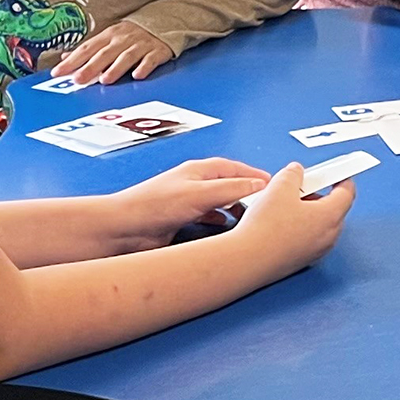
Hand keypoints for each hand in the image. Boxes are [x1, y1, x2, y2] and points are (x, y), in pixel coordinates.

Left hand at [53, 21, 176, 84]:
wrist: (166, 20)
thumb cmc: (133, 33)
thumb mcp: (110, 37)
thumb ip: (90, 48)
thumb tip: (66, 57)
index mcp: (109, 35)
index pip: (87, 48)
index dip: (72, 60)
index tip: (58, 72)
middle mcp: (123, 39)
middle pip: (104, 54)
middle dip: (90, 67)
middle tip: (78, 80)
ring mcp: (141, 44)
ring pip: (126, 57)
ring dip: (116, 68)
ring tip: (105, 80)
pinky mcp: (158, 50)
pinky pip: (151, 59)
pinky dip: (144, 67)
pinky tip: (138, 75)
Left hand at [111, 157, 272, 249]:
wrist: (123, 230)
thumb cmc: (152, 205)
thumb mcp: (199, 194)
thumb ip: (230, 189)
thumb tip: (259, 185)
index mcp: (199, 171)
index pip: (235, 168)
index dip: (256, 176)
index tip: (275, 185)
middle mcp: (194, 184)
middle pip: (230, 185)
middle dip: (249, 193)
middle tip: (268, 203)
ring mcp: (188, 203)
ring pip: (221, 203)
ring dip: (235, 210)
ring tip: (251, 218)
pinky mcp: (182, 221)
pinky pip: (209, 219)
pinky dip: (221, 222)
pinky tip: (225, 229)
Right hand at [230, 163, 354, 272]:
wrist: (247, 260)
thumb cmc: (266, 229)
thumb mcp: (280, 187)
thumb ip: (293, 174)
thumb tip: (296, 172)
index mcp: (330, 216)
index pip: (347, 192)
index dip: (342, 178)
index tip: (338, 173)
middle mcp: (328, 237)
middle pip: (332, 209)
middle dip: (318, 194)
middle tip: (300, 186)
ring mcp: (316, 251)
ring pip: (318, 224)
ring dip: (306, 211)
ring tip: (283, 204)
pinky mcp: (301, 260)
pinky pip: (306, 238)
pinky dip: (298, 227)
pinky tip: (277, 222)